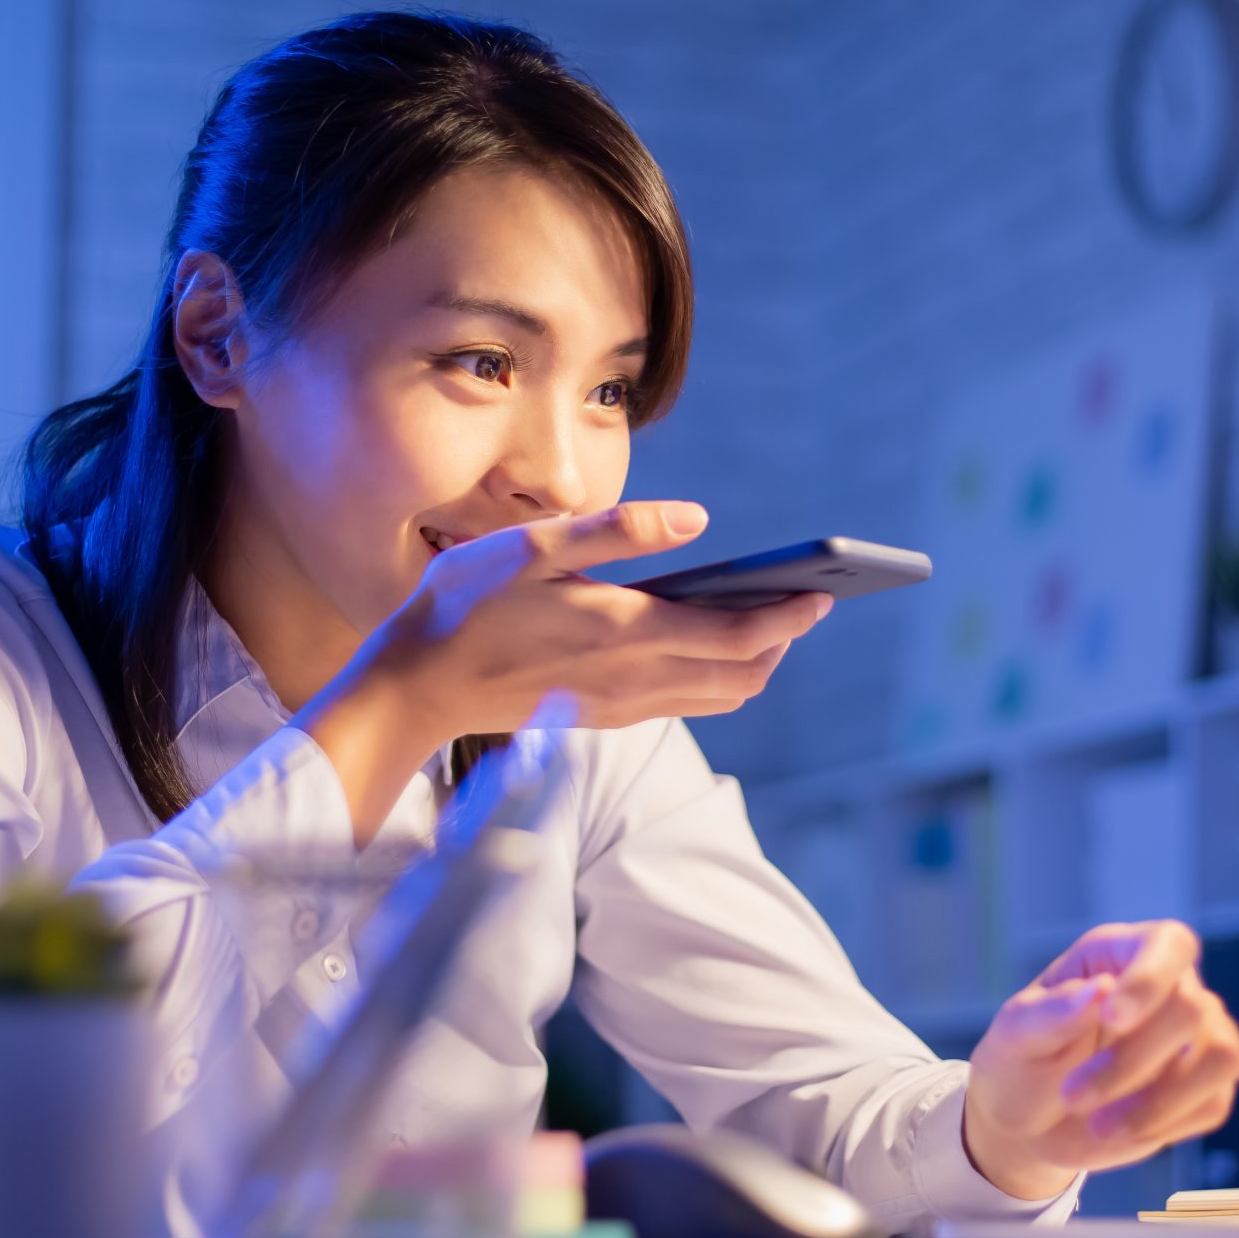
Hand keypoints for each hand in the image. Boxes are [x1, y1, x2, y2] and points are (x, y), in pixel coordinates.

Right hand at [365, 500, 832, 739]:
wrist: (416, 685)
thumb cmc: (469, 602)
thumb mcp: (538, 546)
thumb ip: (622, 531)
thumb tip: (699, 521)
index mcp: (627, 633)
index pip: (740, 636)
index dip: (790, 617)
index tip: (822, 593)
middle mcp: (634, 680)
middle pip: (743, 675)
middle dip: (781, 640)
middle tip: (800, 600)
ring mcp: (620, 706)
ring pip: (718, 696)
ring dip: (750, 662)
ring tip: (760, 617)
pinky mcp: (602, 716)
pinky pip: (681, 703)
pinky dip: (711, 676)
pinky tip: (700, 639)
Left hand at [960, 920, 1238, 1199]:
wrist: (1029, 1125)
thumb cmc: (1022, 1063)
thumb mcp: (1016, 1036)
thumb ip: (1053, 1012)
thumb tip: (1104, 989)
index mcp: (1119, 954)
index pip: (1168, 943)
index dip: (1151, 978)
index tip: (1111, 1019)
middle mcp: (1170, 987)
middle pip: (1192, 1008)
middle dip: (1132, 1062)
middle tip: (1073, 1095)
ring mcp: (1195, 1038)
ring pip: (1221, 1055)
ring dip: (1160, 1100)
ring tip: (1099, 1126)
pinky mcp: (1204, 1088)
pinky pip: (1215, 1102)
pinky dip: (1167, 1124)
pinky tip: (1121, 1130)